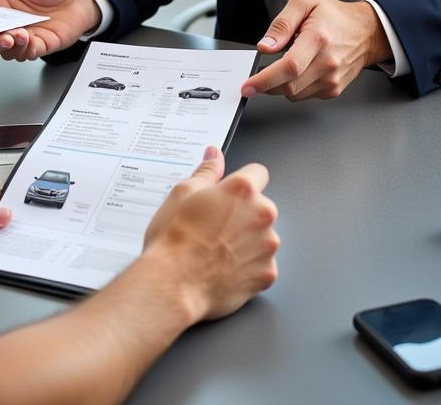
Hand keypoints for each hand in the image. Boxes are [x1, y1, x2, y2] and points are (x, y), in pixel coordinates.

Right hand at [0, 0, 101, 60]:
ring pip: (4, 50)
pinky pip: (25, 54)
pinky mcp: (37, 46)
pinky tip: (30, 41)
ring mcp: (21, 36)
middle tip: (4, 36)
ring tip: (20, 36)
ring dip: (9, 47)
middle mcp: (7, 22)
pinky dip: (25, 51)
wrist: (80, 0)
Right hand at [143, 147, 277, 321]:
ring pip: (262, 236)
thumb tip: (215, 155)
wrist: (173, 285)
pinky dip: (247, 266)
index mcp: (242, 190)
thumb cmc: (174, 239)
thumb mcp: (182, 193)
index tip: (229, 193)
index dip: (241, 182)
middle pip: (260, 207)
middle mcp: (262, 215)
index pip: (258, 172)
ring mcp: (267, 247)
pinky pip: (261, 264)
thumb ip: (207, 172)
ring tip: (216, 249)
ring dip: (246, 240)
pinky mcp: (267, 275)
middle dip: (243, 213)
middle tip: (213, 225)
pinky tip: (223, 268)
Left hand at [241, 0, 391, 100]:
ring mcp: (332, 79)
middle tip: (257, 77)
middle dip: (266, 85)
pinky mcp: (334, 89)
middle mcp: (328, 63)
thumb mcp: (304, 4)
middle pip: (289, 86)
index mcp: (318, 39)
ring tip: (286, 64)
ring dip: (280, 86)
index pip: (289, 67)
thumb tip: (266, 46)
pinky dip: (294, 87)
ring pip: (294, 94)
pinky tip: (300, 70)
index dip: (264, 80)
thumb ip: (281, 24)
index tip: (248, 86)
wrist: (366, 32)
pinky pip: (304, 96)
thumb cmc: (335, 17)